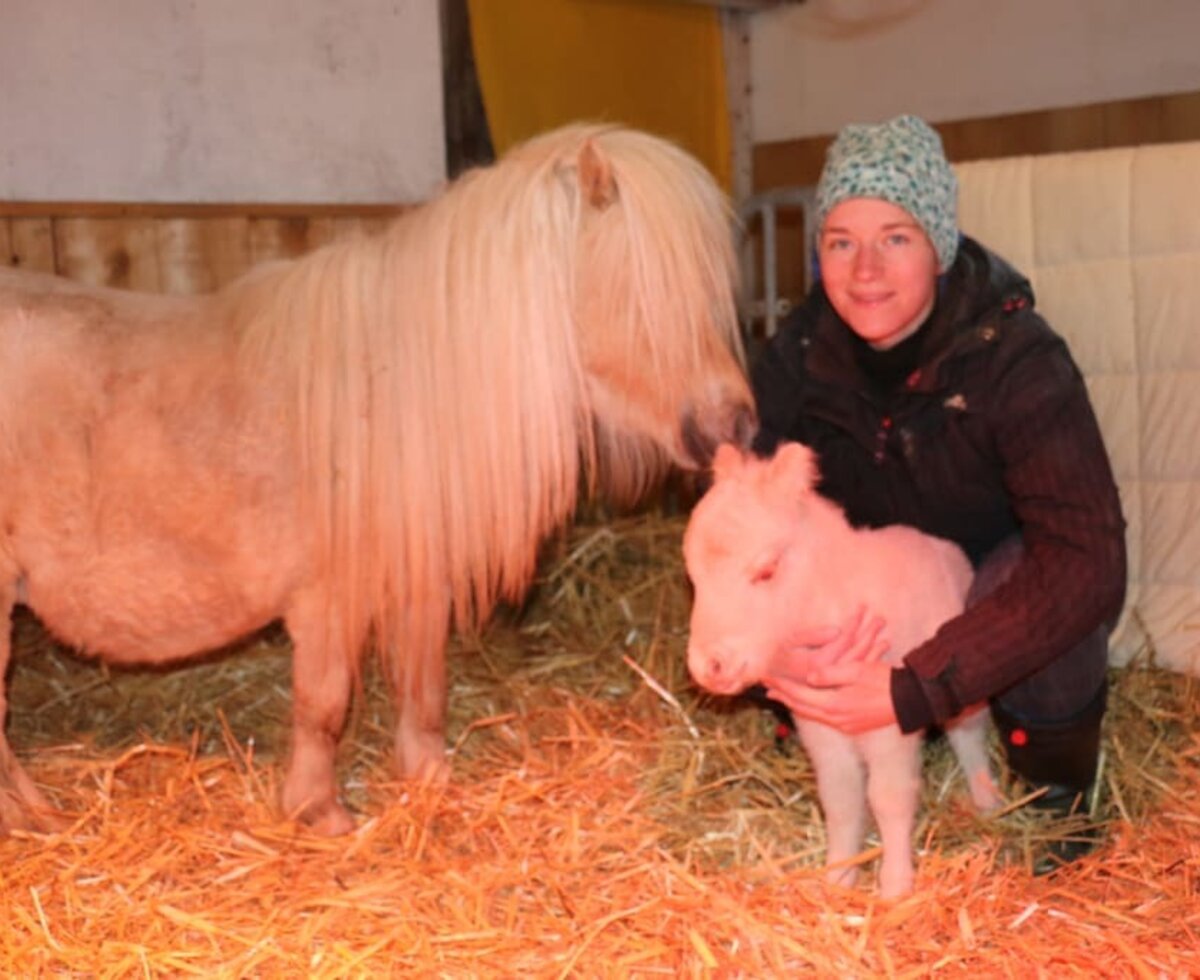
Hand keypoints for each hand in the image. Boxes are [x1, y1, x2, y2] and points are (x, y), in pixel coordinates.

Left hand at [763, 660, 897, 733]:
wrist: (910, 701)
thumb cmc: (885, 681)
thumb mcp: (857, 670)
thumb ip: (830, 674)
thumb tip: (809, 677)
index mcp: (835, 704)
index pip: (801, 694)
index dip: (782, 685)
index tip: (767, 677)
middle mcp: (837, 719)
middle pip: (802, 707)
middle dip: (783, 696)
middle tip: (766, 687)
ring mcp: (845, 725)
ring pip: (812, 714)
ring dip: (795, 703)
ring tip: (780, 696)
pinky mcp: (853, 727)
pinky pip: (825, 718)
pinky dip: (810, 709)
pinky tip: (807, 703)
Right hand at [778, 604, 889, 683]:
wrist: (771, 676)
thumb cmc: (778, 655)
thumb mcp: (790, 641)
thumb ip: (812, 637)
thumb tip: (837, 631)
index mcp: (817, 663)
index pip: (842, 641)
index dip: (853, 624)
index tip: (861, 609)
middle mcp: (829, 674)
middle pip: (855, 651)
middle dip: (867, 632)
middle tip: (880, 617)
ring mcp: (834, 680)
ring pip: (859, 660)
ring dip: (872, 641)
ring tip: (882, 624)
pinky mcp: (836, 682)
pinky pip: (859, 668)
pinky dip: (873, 655)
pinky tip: (882, 644)